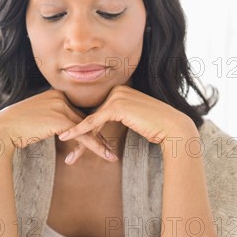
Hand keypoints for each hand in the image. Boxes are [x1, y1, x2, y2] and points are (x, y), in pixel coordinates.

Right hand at [0, 89, 115, 161]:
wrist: (2, 129)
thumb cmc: (16, 127)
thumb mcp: (38, 118)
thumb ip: (52, 119)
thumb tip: (63, 129)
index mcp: (56, 94)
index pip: (77, 112)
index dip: (89, 127)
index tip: (101, 138)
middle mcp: (60, 97)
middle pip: (85, 119)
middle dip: (98, 135)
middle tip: (110, 148)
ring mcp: (60, 107)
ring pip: (87, 128)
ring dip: (100, 143)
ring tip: (111, 155)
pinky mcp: (60, 120)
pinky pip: (83, 136)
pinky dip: (95, 147)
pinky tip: (105, 155)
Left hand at [57, 85, 194, 163]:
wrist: (171, 127)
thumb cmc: (156, 127)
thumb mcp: (133, 120)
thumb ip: (119, 118)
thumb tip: (106, 125)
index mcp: (118, 91)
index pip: (96, 112)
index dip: (84, 128)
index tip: (72, 139)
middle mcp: (116, 90)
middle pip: (91, 116)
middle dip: (78, 133)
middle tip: (64, 145)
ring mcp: (116, 97)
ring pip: (90, 120)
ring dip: (77, 135)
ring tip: (64, 146)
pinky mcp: (116, 106)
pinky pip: (93, 122)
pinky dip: (80, 131)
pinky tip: (67, 137)